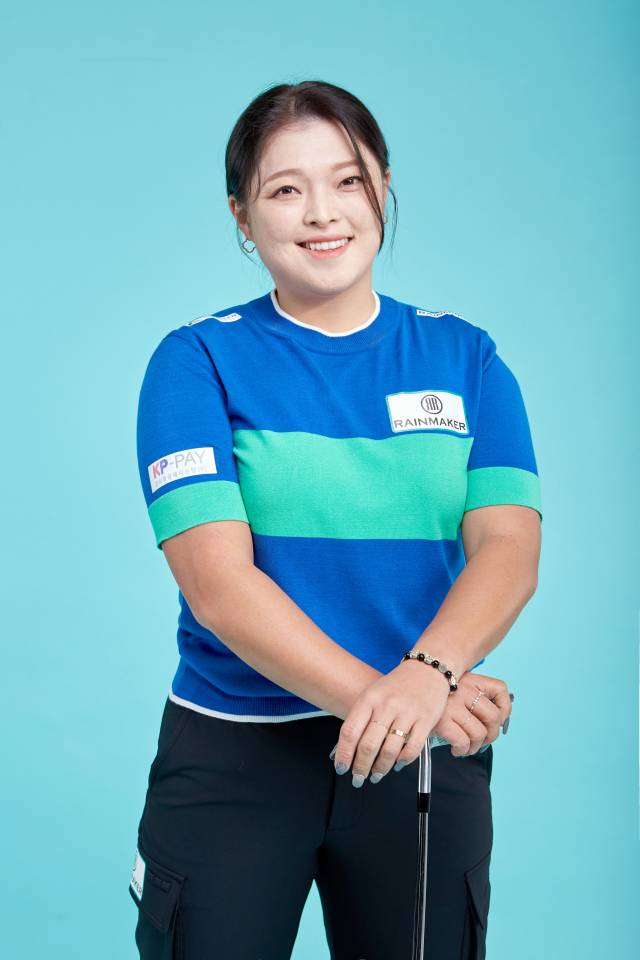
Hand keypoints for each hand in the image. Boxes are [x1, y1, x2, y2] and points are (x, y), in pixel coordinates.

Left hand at [332, 658, 450, 783]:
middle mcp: (387, 706)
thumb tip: (346, 749)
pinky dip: (402, 762)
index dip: (344, 754)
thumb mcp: (373, 694)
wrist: (427, 669)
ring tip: (376, 775)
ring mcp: (407, 713)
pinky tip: (397, 765)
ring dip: (381, 768)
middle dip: (361, 767)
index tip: (341, 768)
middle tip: (358, 778)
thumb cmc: (397, 685)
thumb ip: (361, 718)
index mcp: (369, 698)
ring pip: (389, 751)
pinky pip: (411, 749)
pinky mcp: (426, 720)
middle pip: (368, 745)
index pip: (350, 731)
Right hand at [431, 671, 511, 756]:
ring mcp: (452, 705)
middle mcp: (463, 689)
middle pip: (494, 716)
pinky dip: (462, 750)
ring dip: (476, 746)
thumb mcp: (453, 690)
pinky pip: (463, 741)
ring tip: (466, 747)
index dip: (505, 708)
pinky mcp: (441, 721)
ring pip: (480, 733)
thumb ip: (472, 699)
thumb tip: (498, 722)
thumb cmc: (429, 699)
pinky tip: (456, 749)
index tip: (498, 721)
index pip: (500, 689)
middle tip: (481, 741)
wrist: (401, 700)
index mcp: (469, 680)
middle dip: (491, 735)